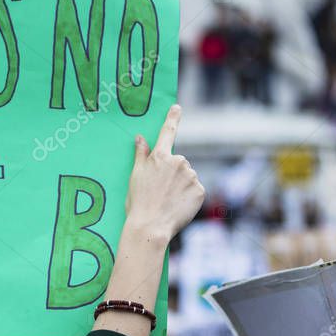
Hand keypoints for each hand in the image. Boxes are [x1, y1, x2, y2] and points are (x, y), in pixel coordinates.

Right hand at [124, 105, 204, 241]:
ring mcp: (191, 176)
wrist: (151, 227)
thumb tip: (140, 138)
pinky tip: (178, 206)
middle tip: (160, 190)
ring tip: (168, 201)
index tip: (177, 108)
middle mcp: (178, 162)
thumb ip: (141, 155)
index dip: (172, 118)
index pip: (167, 132)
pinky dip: (189, 196)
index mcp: (160, 157)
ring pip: (188, 177)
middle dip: (173, 173)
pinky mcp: (200, 190)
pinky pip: (195, 190)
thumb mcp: (135, 176)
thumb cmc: (138, 203)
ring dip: (181, 185)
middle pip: (178, 163)